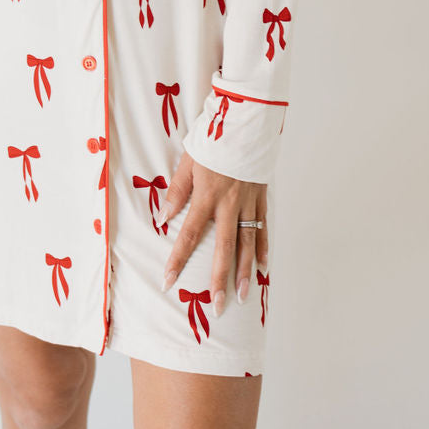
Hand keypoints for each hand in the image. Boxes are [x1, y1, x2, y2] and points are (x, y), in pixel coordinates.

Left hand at [159, 150, 267, 316]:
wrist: (246, 122)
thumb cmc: (214, 140)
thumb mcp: (189, 161)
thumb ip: (178, 191)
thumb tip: (164, 216)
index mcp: (207, 196)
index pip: (189, 234)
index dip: (178, 259)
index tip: (168, 281)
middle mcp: (229, 204)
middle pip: (224, 248)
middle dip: (219, 279)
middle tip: (218, 306)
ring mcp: (248, 203)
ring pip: (247, 244)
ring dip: (244, 272)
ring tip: (241, 297)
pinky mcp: (261, 198)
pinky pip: (263, 228)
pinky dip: (263, 249)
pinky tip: (262, 269)